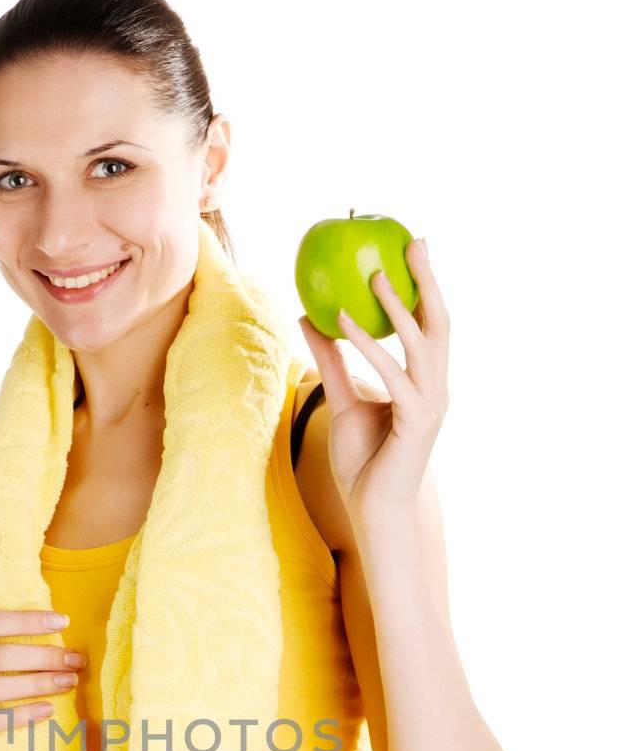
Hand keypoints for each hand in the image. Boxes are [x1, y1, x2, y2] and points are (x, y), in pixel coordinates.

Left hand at [296, 236, 448, 519]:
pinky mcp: (417, 421)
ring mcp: (431, 404)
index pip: (430, 325)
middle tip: (412, 241)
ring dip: (397, 306)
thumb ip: (333, 361)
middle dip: (428, 280)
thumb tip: (311, 318)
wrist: (373, 509)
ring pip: (421, 343)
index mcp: (425, 382)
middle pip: (439, 322)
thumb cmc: (362, 461)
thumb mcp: (342, 402)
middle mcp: (435, 388)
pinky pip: (394, 375)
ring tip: (374, 274)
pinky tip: (344, 323)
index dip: (425, 286)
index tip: (412, 248)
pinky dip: (369, 347)